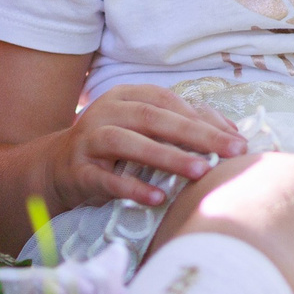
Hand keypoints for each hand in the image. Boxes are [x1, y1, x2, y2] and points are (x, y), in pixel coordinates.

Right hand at [44, 85, 246, 210]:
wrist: (58, 169)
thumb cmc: (115, 148)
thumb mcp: (145, 130)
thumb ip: (184, 124)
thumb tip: (232, 133)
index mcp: (126, 96)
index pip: (169, 101)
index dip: (204, 118)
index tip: (236, 140)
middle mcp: (106, 111)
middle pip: (154, 117)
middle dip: (196, 135)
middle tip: (231, 152)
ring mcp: (89, 139)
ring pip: (129, 143)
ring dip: (167, 157)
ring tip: (200, 172)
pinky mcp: (78, 171)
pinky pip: (107, 179)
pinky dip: (132, 188)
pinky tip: (157, 197)